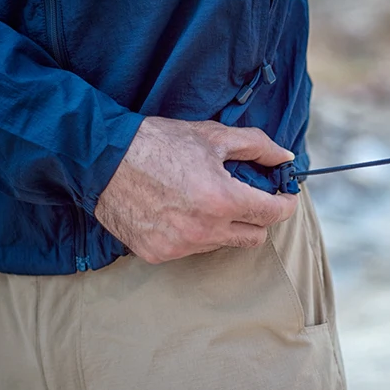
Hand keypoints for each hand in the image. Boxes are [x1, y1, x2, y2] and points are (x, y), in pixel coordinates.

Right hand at [95, 117, 298, 263]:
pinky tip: (177, 210)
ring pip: (222, 244)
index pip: (273, 214)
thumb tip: (285, 158)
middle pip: (254, 237)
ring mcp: (180, 246)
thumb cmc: (158, 143)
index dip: (285, 204)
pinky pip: (190, 250)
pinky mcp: (158, 254)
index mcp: (223, 200)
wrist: (103, 159)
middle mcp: (204, 230)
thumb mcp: (212, 136)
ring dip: (222, 226)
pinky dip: (192, 233)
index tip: (284, 197)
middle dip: (257, 217)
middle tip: (246, 197)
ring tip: (202, 199)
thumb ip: (256, 147)